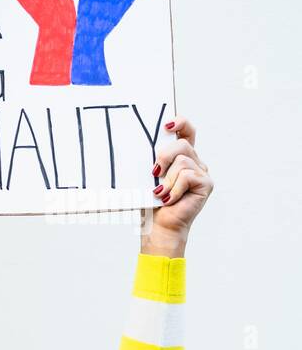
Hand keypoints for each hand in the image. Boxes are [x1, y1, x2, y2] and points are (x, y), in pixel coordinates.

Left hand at [142, 115, 212, 257]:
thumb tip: (144, 147)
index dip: (181, 123)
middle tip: (154, 173)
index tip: (166, 126)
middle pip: (183, 144)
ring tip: (162, 194)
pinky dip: (174, 189)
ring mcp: (202, 173)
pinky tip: (170, 199)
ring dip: (167, 180)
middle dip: (164, 156)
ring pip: (182, 161)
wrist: (159, 227)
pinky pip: (187, 176)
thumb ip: (154, 162)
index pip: (187, 132)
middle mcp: (195, 162)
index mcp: (182, 158)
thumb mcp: (149, 178)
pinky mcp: (206, 184)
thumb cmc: (152, 204)